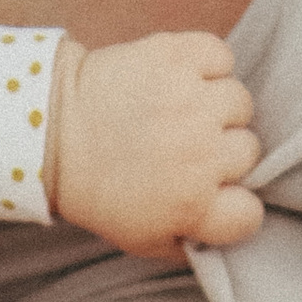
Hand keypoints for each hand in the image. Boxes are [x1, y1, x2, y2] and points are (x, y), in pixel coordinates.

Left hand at [53, 32, 262, 261]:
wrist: (50, 131)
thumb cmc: (95, 189)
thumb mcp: (140, 239)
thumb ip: (188, 244)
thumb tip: (220, 239)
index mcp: (194, 205)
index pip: (250, 212)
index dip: (235, 203)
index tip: (215, 193)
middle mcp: (202, 154)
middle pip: (249, 151)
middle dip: (222, 151)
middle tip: (186, 146)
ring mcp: (193, 102)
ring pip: (240, 103)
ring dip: (216, 106)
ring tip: (182, 110)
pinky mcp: (178, 58)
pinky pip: (221, 57)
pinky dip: (207, 63)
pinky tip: (182, 78)